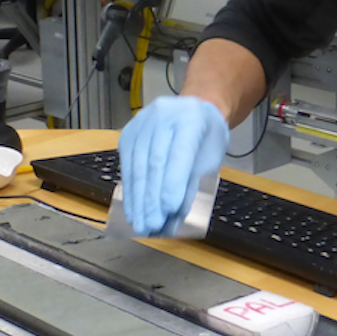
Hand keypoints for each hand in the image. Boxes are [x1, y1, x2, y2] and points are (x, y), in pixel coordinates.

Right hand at [118, 96, 229, 235]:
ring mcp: (142, 123)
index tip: (169, 210)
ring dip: (138, 199)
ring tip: (141, 224)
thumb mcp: (209, 160)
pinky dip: (130, 191)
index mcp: (191, 119)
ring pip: (137, 166)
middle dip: (152, 197)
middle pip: (154, 162)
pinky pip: (127, 166)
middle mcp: (163, 116)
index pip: (179, 153)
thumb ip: (193, 185)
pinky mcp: (127, 133)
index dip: (173, 183)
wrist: (193, 110)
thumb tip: (175, 217)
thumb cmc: (206, 139)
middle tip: (152, 225)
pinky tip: (133, 211)